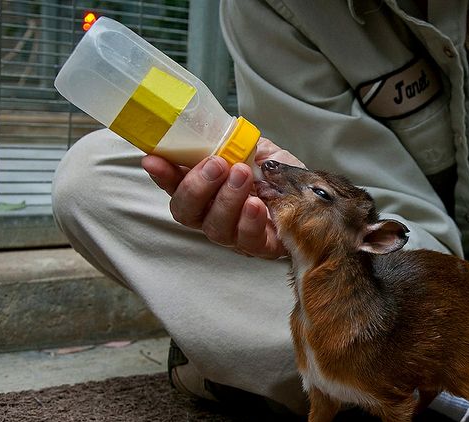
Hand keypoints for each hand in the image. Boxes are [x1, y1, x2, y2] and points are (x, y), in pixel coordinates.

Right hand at [142, 138, 303, 258]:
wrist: (315, 191)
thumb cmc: (278, 172)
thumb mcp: (252, 147)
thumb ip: (229, 140)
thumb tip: (210, 127)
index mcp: (205, 190)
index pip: (174, 185)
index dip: (161, 174)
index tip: (153, 159)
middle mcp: (212, 215)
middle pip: (186, 212)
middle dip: (196, 186)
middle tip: (217, 164)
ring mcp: (234, 235)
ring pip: (215, 228)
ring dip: (226, 200)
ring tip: (243, 175)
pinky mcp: (261, 247)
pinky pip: (248, 242)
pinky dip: (249, 221)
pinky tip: (257, 204)